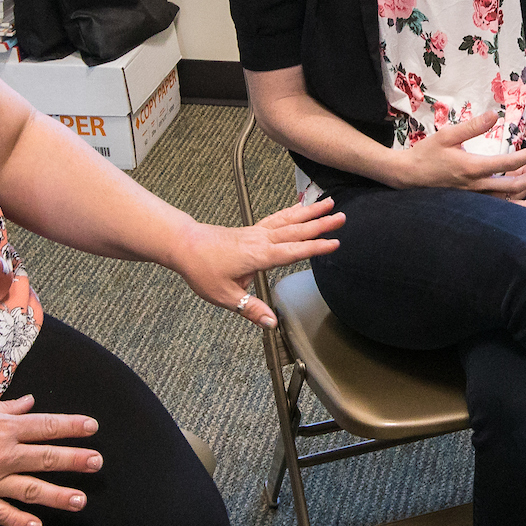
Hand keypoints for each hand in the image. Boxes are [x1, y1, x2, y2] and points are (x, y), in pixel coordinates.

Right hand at [0, 395, 99, 525]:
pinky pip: (2, 514)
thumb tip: (31, 402)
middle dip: (74, 460)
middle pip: (46, 458)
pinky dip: (20, 522)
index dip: (71, 426)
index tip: (92, 427)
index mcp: (2, 429)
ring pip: (31, 490)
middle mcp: (2, 455)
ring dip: (58, 496)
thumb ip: (7, 408)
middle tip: (97, 463)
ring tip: (80, 501)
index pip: (45, 426)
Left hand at [170, 197, 344, 327]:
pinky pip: (277, 218)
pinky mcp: (251, 230)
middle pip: (296, 231)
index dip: (315, 248)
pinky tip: (301, 208)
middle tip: (342, 217)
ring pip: (289, 220)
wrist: (183, 244)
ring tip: (329, 203)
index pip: (293, 251)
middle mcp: (261, 240)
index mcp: (258, 256)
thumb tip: (271, 323)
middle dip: (320, 224)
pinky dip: (292, 211)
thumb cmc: (202, 269)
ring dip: (310, 212)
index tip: (335, 243)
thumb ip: (251, 309)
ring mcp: (256, 232)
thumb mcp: (225, 296)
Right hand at [383, 109, 525, 197]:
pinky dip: (512, 195)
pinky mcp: (470, 201)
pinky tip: (518, 185)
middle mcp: (476, 186)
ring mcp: (474, 197)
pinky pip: (497, 202)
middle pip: (516, 185)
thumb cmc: (425, 154)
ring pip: (508, 197)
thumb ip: (472, 126)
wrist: (406, 177)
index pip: (511, 163)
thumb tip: (494, 115)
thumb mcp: (447, 135)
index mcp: (473, 168)